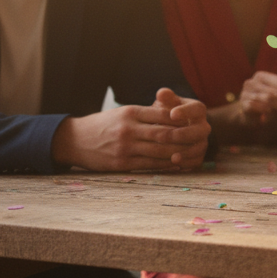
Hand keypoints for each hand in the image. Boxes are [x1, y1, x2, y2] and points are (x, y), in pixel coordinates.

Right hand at [52, 88, 209, 171]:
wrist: (74, 140)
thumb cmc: (104, 124)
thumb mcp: (123, 113)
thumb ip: (147, 114)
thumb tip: (174, 114)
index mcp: (131, 112)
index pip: (164, 114)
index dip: (182, 118)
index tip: (197, 120)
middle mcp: (129, 129)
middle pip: (165, 133)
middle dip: (186, 136)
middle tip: (203, 138)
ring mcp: (125, 147)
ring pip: (160, 151)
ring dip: (180, 152)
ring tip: (194, 152)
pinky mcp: (121, 163)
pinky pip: (149, 165)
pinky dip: (166, 165)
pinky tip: (177, 163)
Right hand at [237, 72, 276, 125]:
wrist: (249, 113)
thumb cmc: (266, 99)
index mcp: (260, 76)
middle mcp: (251, 83)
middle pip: (275, 92)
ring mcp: (245, 93)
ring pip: (268, 99)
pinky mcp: (243, 105)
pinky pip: (259, 107)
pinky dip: (267, 110)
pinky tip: (271, 112)